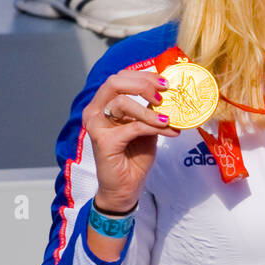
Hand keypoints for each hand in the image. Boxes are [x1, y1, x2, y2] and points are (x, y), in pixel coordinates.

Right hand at [82, 68, 177, 213]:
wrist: (125, 188)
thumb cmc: (134, 157)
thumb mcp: (146, 127)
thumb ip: (151, 110)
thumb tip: (169, 93)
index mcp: (104, 104)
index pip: (120, 78)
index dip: (143, 76)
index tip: (165, 83)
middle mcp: (95, 111)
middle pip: (115, 82)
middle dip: (142, 84)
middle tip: (163, 94)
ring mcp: (97, 126)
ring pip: (121, 103)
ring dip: (149, 110)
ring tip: (168, 119)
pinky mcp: (104, 141)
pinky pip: (132, 127)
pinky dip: (153, 127)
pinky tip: (169, 132)